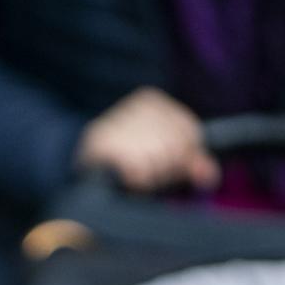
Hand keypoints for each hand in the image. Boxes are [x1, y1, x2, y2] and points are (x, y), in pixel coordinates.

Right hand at [77, 88, 219, 192]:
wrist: (74, 167)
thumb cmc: (124, 161)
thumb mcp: (163, 158)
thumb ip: (190, 164)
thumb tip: (210, 175)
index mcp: (152, 102)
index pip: (191, 133)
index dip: (184, 157)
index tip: (165, 166)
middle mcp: (138, 107)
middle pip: (178, 148)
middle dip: (167, 169)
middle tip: (145, 173)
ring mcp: (122, 124)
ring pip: (160, 160)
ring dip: (149, 178)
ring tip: (132, 175)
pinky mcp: (106, 145)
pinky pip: (139, 172)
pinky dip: (136, 182)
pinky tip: (125, 178)